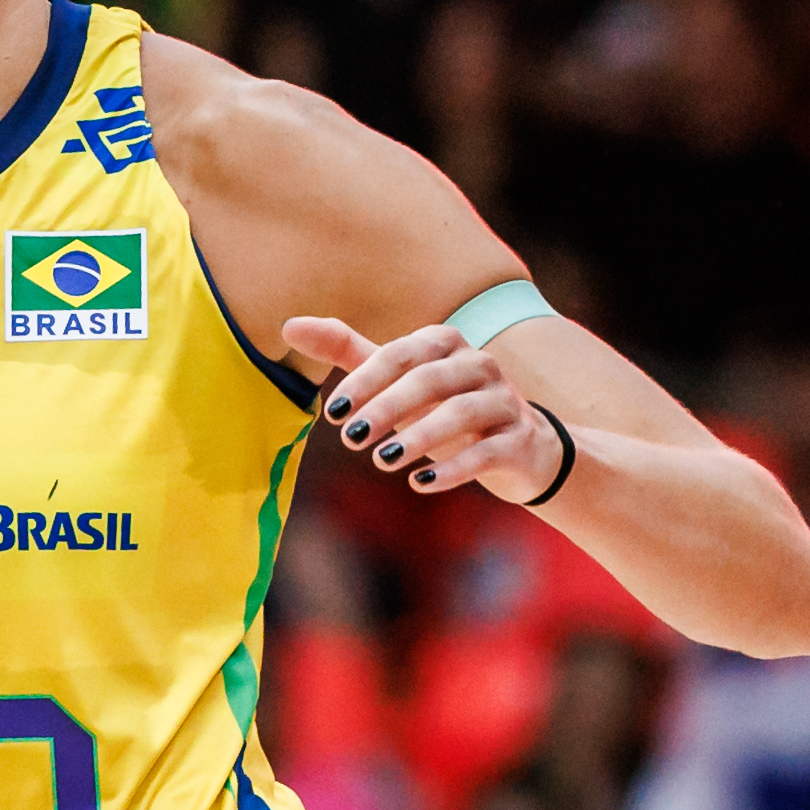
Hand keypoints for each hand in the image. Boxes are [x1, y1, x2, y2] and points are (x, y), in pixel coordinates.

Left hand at [281, 317, 556, 500]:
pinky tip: (419, 484)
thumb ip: (349, 353)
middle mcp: (479, 365)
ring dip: (419, 437)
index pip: (400, 354)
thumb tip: (288, 325)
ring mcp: (505, 402)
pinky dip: (453, 468)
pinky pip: (488, 452)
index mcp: (445, 343)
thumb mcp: (398, 381)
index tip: (332, 413)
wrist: (522, 448)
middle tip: (349, 439)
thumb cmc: (444, 408)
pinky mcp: (520, 440)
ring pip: (461, 413)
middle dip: (387, 408)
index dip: (365, 380)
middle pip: (430, 380)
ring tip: (382, 461)